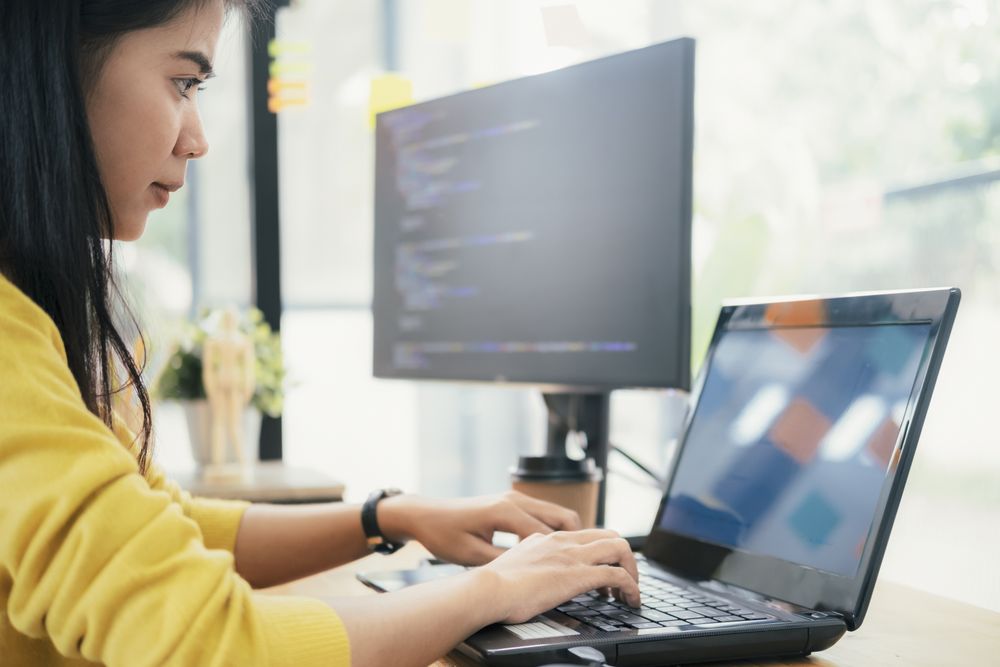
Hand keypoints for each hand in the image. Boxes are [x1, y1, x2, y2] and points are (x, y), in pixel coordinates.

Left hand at [379, 490, 581, 564]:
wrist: (426, 514)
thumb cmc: (444, 536)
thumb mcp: (471, 556)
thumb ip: (502, 562)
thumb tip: (530, 575)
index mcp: (506, 512)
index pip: (549, 535)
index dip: (568, 555)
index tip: (585, 572)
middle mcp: (515, 500)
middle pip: (563, 517)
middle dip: (580, 540)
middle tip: (591, 564)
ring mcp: (514, 498)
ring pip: (557, 513)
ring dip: (570, 534)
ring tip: (579, 559)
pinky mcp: (511, 502)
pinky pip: (545, 513)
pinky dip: (556, 529)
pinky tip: (557, 550)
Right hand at [481, 529, 640, 623]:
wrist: (488, 589)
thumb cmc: (494, 584)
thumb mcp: (516, 564)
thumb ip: (530, 562)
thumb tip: (534, 574)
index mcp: (548, 538)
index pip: (586, 535)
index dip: (601, 552)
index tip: (602, 572)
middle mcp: (564, 541)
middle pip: (609, 535)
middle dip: (623, 557)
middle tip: (622, 581)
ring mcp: (572, 556)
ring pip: (619, 548)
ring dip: (631, 570)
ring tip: (630, 592)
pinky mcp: (579, 575)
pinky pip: (617, 576)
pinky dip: (631, 587)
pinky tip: (631, 600)